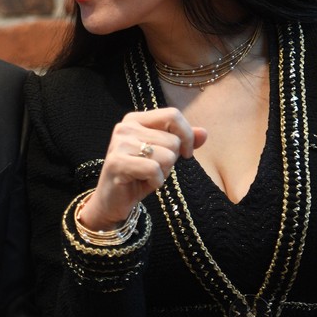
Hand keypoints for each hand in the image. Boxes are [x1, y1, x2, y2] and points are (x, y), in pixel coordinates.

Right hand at [78, 107, 205, 230]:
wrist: (112, 201)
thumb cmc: (140, 175)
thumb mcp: (165, 155)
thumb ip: (183, 141)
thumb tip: (203, 133)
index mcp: (136, 119)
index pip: (173, 115)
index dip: (186, 135)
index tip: (186, 153)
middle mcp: (125, 127)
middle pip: (173, 140)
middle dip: (172, 160)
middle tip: (154, 169)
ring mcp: (119, 143)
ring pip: (167, 156)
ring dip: (163, 172)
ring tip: (147, 175)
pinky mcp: (117, 162)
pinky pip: (154, 169)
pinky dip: (156, 181)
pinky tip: (143, 183)